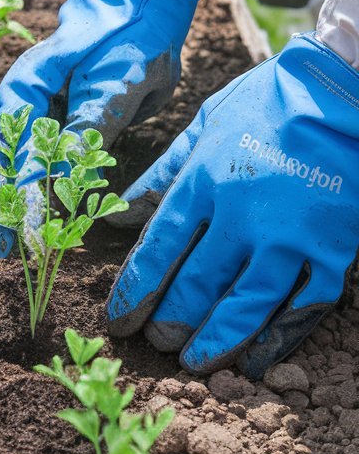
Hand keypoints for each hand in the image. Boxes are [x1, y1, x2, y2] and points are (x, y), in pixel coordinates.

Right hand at [0, 0, 200, 255]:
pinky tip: (36, 213)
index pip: (15, 152)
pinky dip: (30, 187)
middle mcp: (22, 96)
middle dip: (4, 209)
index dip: (22, 198)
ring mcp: (34, 104)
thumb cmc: (129, 32)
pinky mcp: (52, 114)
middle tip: (15, 254)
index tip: (33, 236)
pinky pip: (30, 157)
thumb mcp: (117, 79)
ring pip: (6, 162)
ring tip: (17, 242)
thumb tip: (67, 172)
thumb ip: (90, 124)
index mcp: (28, 83)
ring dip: (11, 202)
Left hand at [107, 34, 358, 378]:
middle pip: (196, 284)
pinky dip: (278, 337)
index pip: (158, 249)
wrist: (342, 90)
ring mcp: (289, 236)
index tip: (119, 321)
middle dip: (171, 322)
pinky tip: (258, 358)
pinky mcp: (331, 249)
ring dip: (217, 340)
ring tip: (195, 363)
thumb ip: (163, 173)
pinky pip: (302, 306)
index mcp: (204, 181)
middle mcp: (241, 215)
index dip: (135, 291)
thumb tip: (117, 213)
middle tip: (157, 345)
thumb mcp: (205, 125)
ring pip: (245, 305)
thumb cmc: (269, 101)